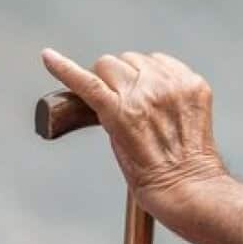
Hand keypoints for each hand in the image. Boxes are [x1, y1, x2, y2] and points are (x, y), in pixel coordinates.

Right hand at [40, 48, 227, 211]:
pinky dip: (159, 73)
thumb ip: (110, 113)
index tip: (49, 56)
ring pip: (138, 58)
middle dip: (108, 77)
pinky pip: (166, 63)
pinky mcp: (192, 84)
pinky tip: (162, 92)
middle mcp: (147, 94)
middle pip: (110, 63)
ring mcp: (172, 87)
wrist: (190, 186)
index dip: (64, 68)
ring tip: (143, 98)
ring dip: (134, 72)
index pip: (86, 81)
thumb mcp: (117, 145)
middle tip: (116, 97)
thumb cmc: (152, 177)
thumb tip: (107, 91)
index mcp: (122, 113)